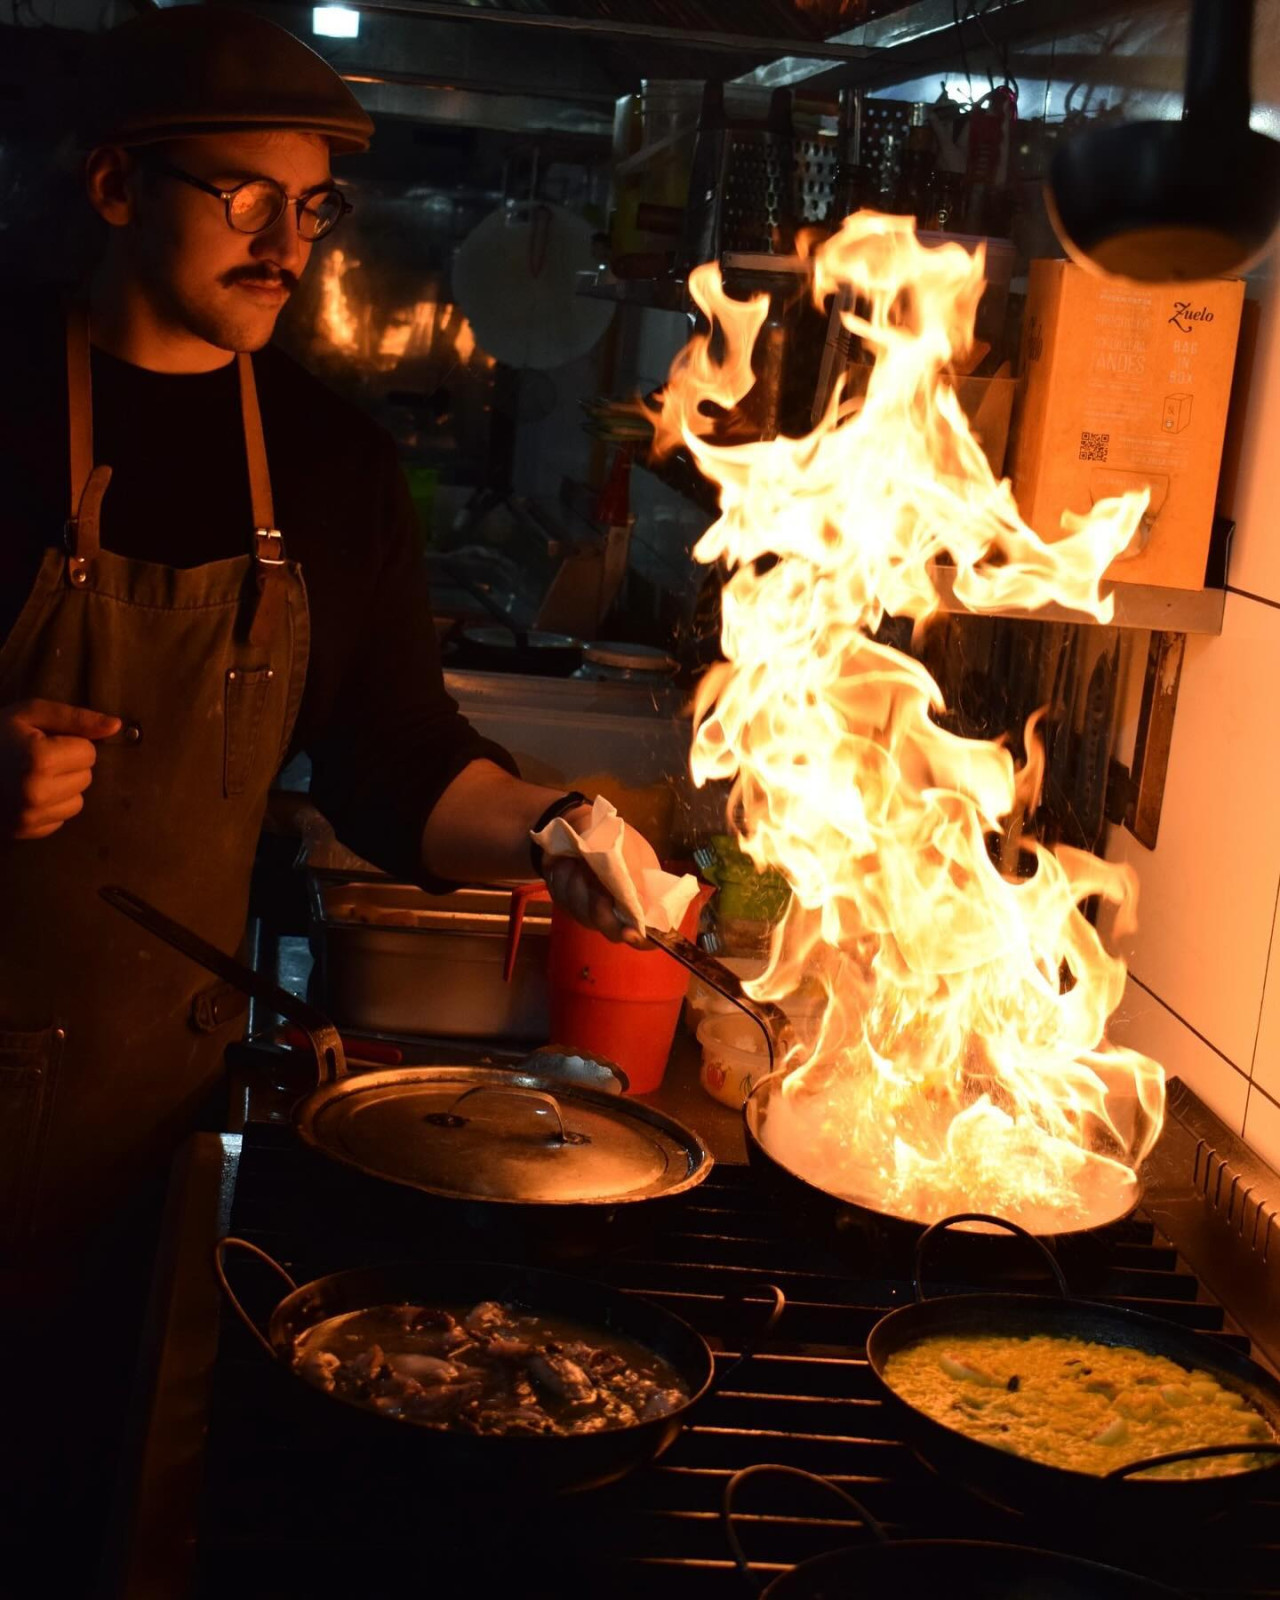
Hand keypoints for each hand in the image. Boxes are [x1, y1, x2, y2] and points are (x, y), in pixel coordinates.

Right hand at [0, 699, 121, 839]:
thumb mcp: (29, 714)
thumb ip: (75, 718)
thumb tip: (116, 726)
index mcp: (40, 759)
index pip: (89, 752)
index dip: (70, 743)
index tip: (44, 741)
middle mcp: (38, 792)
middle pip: (86, 777)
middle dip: (69, 765)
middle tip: (37, 758)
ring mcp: (31, 817)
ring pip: (77, 801)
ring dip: (63, 788)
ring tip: (33, 776)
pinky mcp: (26, 833)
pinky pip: (60, 819)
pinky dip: (50, 807)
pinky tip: (27, 795)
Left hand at [543, 803, 648, 947]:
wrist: (579, 824)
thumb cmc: (613, 836)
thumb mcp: (630, 849)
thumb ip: (635, 879)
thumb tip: (642, 911)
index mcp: (643, 900)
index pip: (647, 934)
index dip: (639, 938)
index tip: (628, 931)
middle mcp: (618, 913)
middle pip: (611, 930)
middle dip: (599, 903)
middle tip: (593, 876)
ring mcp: (592, 912)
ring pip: (583, 915)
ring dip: (579, 885)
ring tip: (580, 859)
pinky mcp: (568, 905)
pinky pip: (564, 902)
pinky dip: (564, 880)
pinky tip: (567, 863)